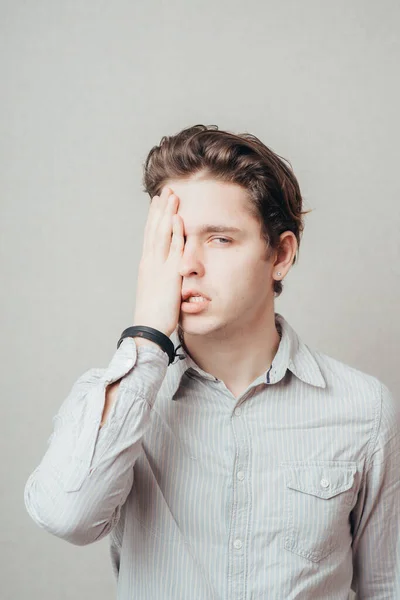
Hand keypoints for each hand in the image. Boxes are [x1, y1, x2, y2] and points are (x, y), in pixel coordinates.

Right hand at [133, 185, 184, 337]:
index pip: (150, 236)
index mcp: (147, 265)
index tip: (157, 203)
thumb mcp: (155, 292)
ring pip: (162, 234)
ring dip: (167, 214)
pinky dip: (175, 232)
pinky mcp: (169, 274)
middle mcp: (150, 262)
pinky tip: (178, 218)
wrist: (148, 328)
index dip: (154, 218)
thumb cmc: (152, 315)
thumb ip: (161, 279)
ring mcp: (158, 266)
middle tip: (165, 190)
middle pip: (154, 229)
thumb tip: (167, 275)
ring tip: (172, 196)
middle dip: (160, 209)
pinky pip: (173, 249)